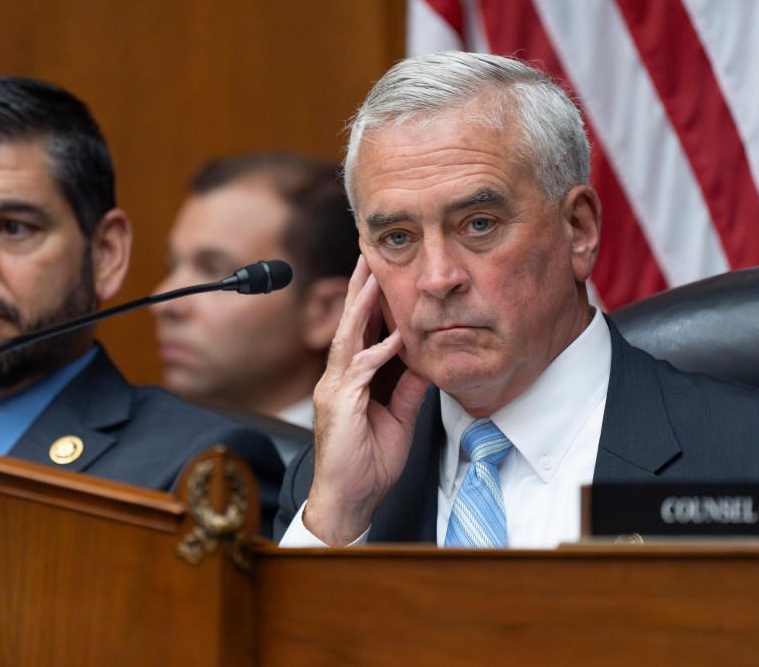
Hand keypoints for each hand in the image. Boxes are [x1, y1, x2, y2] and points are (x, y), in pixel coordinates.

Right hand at [304, 256, 430, 545]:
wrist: (348, 500)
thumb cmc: (366, 465)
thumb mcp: (398, 420)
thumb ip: (407, 390)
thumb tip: (423, 363)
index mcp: (349, 382)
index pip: (359, 333)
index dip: (368, 304)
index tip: (380, 276)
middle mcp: (337, 380)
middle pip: (348, 326)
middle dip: (359, 290)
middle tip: (367, 257)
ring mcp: (335, 391)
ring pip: (348, 339)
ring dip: (361, 307)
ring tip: (372, 278)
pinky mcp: (339, 406)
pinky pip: (359, 371)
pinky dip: (376, 352)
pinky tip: (393, 336)